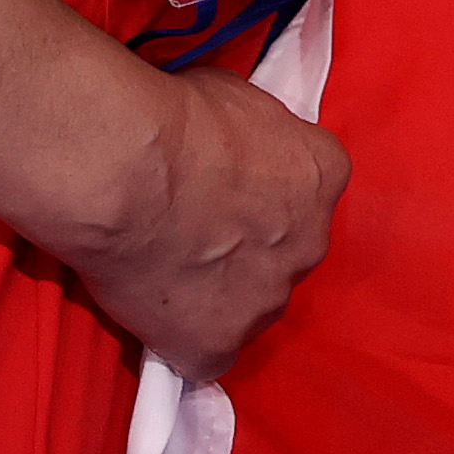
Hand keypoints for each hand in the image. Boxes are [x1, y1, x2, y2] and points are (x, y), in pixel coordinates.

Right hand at [67, 66, 351, 381]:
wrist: (129, 173)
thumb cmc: (176, 118)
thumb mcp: (237, 100)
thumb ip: (253, 136)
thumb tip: (236, 147)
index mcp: (323, 175)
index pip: (308, 192)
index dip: (264, 193)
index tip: (226, 189)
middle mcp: (311, 243)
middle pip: (285, 254)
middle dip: (248, 249)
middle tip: (193, 234)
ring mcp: (267, 301)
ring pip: (249, 307)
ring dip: (217, 296)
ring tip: (164, 273)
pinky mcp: (219, 346)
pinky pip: (206, 353)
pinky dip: (183, 341)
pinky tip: (153, 315)